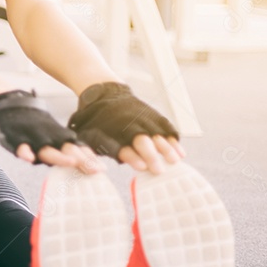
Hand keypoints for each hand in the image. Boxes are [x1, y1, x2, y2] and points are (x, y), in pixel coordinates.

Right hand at [0, 90, 102, 173]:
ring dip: (59, 156)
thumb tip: (86, 162)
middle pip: (67, 150)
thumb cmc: (34, 123)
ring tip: (71, 162)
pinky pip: (20, 147)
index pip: (77, 148)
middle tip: (95, 170)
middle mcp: (48, 138)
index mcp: (58, 137)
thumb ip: (65, 146)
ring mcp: (32, 139)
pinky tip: (29, 158)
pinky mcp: (15, 139)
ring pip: (46, 150)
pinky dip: (24, 152)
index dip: (89, 158)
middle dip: (82, 160)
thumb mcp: (51, 132)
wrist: (9, 103)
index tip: (102, 169)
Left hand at [68, 82, 183, 173]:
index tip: (141, 166)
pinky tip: (180, 153)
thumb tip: (95, 170)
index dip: (132, 157)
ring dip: (166, 148)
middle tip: (158, 170)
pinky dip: (173, 140)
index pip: (122, 146)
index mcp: (110, 134)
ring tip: (174, 162)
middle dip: (150, 155)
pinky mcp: (151, 116)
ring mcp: (141, 119)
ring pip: (156, 134)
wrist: (104, 95)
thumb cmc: (96, 125)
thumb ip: (91, 155)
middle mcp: (127, 126)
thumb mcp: (87, 138)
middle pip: (141, 141)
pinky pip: (165, 127)